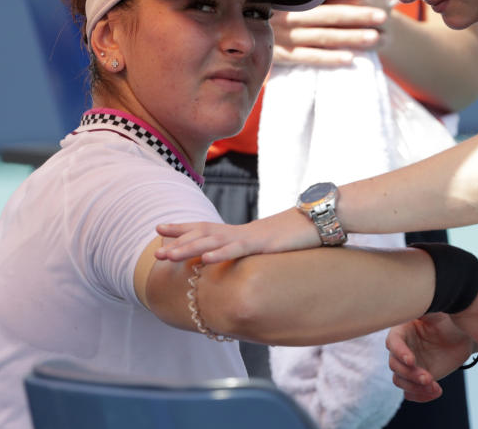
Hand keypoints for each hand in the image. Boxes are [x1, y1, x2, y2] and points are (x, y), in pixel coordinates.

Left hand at [155, 208, 319, 262]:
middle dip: (178, 237)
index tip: (161, 229)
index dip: (184, 228)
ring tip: (168, 255)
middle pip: (204, 232)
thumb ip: (261, 250)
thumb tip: (253, 259)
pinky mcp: (264, 244)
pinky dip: (221, 254)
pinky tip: (205, 259)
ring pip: (214, 242)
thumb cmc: (302, 232)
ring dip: (189, 248)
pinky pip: (239, 249)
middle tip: (155, 241)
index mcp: (244, 232)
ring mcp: (252, 236)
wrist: (322, 217)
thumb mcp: (276, 244)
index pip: (208, 227)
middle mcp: (243, 231)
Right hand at [271, 0, 392, 66]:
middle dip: (358, 15)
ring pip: (323, 37)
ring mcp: (285, 36)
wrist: (236, 28)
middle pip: (329, 15)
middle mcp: (288, 14)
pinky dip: (330, 58)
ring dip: (350, 37)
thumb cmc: (267, 4)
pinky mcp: (282, 55)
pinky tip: (350, 58)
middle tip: (383, 16)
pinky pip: (309, 57)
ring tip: (375, 37)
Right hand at [386, 313, 476, 401]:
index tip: (412, 360)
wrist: (462, 336)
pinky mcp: (417, 379)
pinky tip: (436, 392)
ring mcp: (410, 366)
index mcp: (403, 330)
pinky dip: (420, 396)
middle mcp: (403, 349)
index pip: (393, 342)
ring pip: (400, 381)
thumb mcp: (439, 312)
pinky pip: (411, 393)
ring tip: (434, 387)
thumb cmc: (449, 320)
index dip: (399, 352)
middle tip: (428, 378)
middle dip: (410, 374)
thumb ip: (426, 309)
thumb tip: (418, 301)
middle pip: (395, 366)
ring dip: (415, 387)